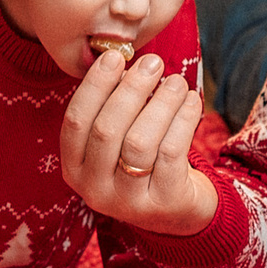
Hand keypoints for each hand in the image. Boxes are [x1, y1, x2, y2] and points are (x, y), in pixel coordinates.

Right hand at [59, 50, 213, 236]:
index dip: (94, 85)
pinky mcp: (163, 203)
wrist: (176, 211)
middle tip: (152, 62)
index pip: (75, 121)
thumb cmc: (142, 161)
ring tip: (176, 81)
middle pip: (106, 130)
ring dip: (160, 104)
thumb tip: (124, 60)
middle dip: (130, 90)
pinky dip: (183, 120)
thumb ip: (114, 106)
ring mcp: (128, 202)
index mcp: (74, 168)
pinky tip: (191, 101)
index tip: (115, 56)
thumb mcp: (119, 139)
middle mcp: (94, 189)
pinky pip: (171, 153)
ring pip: (139, 142)